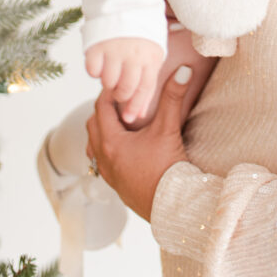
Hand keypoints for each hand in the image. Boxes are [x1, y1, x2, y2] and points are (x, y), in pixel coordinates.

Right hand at [85, 36, 164, 122]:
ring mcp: (115, 49)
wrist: (126, 1)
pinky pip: (92, 70)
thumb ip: (147, 83)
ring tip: (112, 70)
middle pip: (125, 89)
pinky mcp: (97, 44)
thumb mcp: (153, 54)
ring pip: (108, 82)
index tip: (129, 118)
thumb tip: (139, 114)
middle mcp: (134, 53)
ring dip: (108, 81)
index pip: (144, 89)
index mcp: (152, 56)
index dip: (136, 106)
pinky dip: (94, 70)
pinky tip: (101, 62)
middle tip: (119, 89)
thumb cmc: (142, 32)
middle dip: (121, 95)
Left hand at [85, 66, 191, 221]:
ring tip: (122, 120)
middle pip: (94, 124)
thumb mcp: (168, 128)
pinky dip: (107, 148)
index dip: (109, 92)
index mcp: (110, 142)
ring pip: (94, 144)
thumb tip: (182, 69)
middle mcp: (103, 158)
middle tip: (121, 98)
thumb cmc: (167, 168)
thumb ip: (172, 97)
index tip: (120, 82)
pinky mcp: (116, 185)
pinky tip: (126, 144)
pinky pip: (101, 161)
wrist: (172, 206)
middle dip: (105, 109)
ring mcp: (108, 174)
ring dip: (103, 130)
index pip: (101, 107)